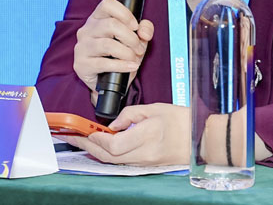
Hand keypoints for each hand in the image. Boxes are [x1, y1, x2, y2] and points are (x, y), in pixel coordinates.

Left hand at [67, 103, 189, 165]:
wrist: (200, 138)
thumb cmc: (181, 120)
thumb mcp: (154, 108)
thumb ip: (130, 114)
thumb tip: (112, 124)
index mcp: (147, 135)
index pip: (113, 144)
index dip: (96, 139)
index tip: (85, 130)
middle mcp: (144, 153)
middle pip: (109, 157)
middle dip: (88, 147)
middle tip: (73, 137)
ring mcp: (145, 162)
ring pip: (113, 162)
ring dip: (95, 152)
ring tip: (82, 141)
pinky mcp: (147, 165)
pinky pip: (122, 162)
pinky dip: (108, 155)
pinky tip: (100, 147)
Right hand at [73, 0, 153, 99]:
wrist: (109, 82)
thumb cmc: (121, 55)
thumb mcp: (136, 39)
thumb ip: (145, 30)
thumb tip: (144, 31)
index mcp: (97, 18)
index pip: (107, 4)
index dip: (124, 13)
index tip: (135, 26)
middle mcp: (86, 30)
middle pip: (111, 25)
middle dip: (131, 38)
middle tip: (139, 48)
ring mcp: (81, 47)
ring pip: (107, 44)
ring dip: (127, 52)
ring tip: (134, 59)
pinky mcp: (81, 64)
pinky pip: (103, 63)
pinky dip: (122, 66)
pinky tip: (131, 67)